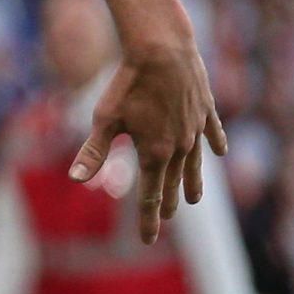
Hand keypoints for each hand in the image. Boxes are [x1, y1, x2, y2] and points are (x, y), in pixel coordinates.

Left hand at [69, 31, 228, 243]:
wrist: (162, 51)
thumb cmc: (128, 85)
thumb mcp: (105, 120)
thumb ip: (94, 152)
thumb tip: (75, 179)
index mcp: (154, 154)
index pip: (150, 197)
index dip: (148, 220)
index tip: (148, 241)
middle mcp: (179, 146)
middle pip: (173, 182)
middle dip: (169, 202)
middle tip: (167, 219)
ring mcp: (196, 129)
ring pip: (195, 162)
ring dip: (192, 181)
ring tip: (194, 199)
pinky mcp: (206, 110)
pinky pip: (212, 133)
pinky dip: (215, 144)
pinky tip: (218, 152)